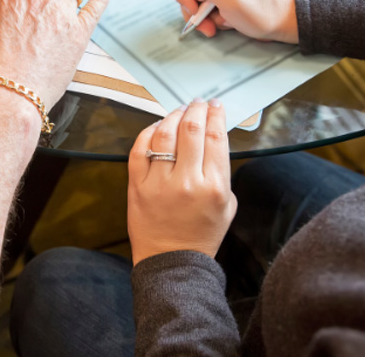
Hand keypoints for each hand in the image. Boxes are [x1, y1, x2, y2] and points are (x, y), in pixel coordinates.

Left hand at [127, 99, 236, 264]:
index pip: (216, 138)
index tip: (215, 106)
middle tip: (198, 103)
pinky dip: (148, 132)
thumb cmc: (201, 235)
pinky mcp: (137, 185)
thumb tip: (213, 141)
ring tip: (179, 111)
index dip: (216, 115)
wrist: (172, 261)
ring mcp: (159, 182)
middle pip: (191, 130)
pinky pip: (139, 148)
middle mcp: (187, 181)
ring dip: (173, 116)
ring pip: (164, 134)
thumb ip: (222, 173)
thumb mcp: (227, 206)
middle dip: (196, 110)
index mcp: (214, 186)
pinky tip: (156, 127)